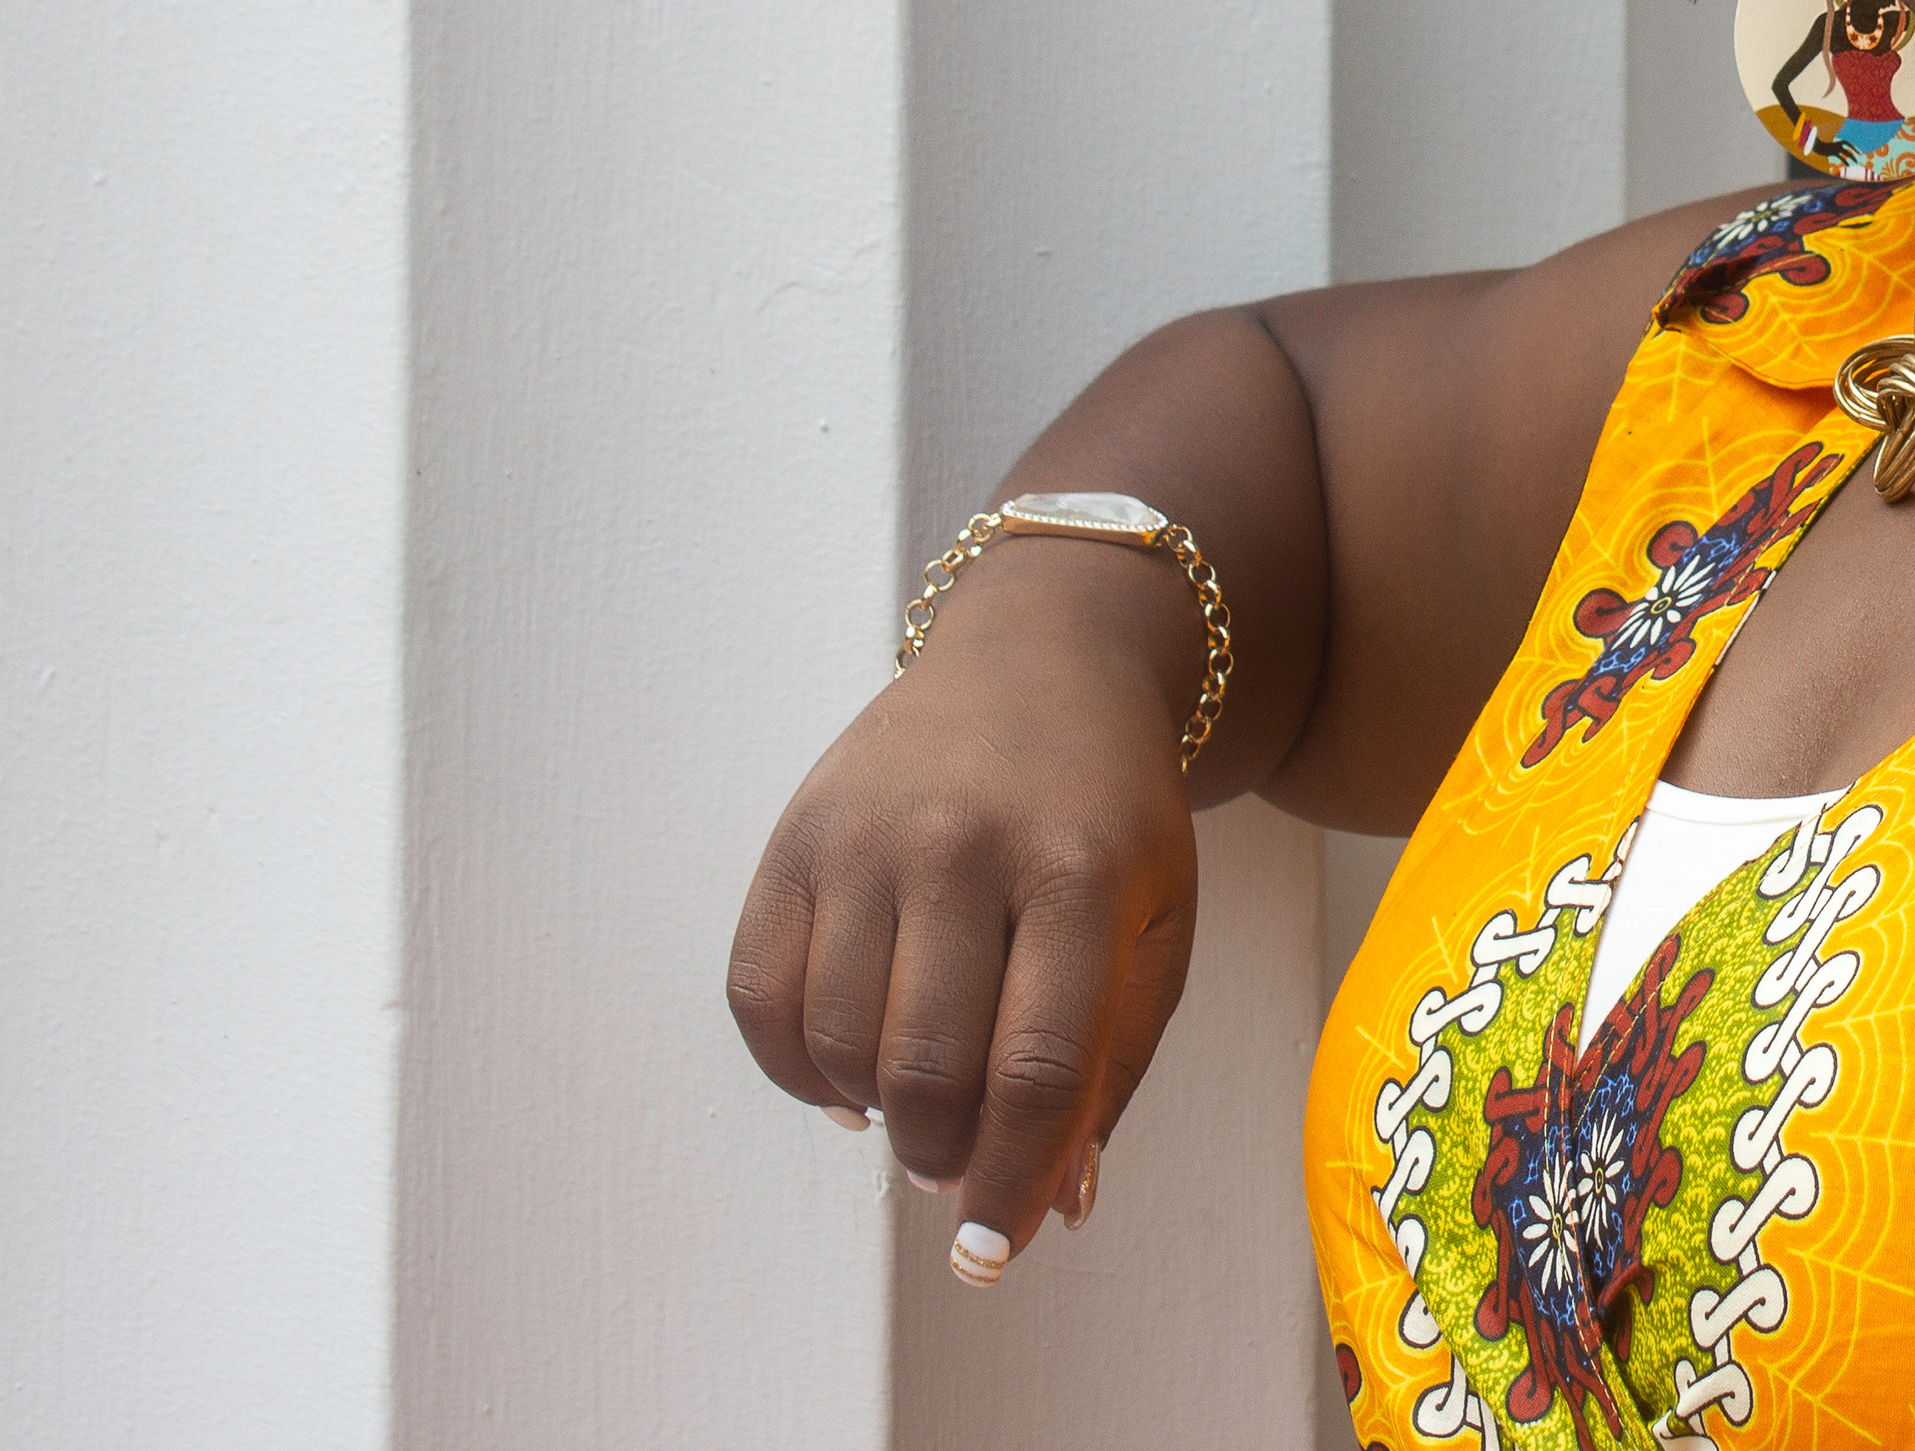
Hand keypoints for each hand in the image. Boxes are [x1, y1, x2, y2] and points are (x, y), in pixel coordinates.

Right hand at [725, 555, 1200, 1282]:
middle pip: (928, 1067)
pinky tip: (846, 1073)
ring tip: (915, 1102)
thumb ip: (1111, 1065)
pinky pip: (760, 994)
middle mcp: (965, 844)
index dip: (1011, 1185)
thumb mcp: (1154, 922)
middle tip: (953, 1169)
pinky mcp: (797, 831)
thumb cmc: (1108, 813)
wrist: (1041, 661)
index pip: (1038, 1069)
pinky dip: (794, 1067)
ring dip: (874, 1113)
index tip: (992, 1253)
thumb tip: (1054, 1208)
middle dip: (939, 1156)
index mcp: (1079, 870)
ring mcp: (869, 832)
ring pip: (839, 1040)